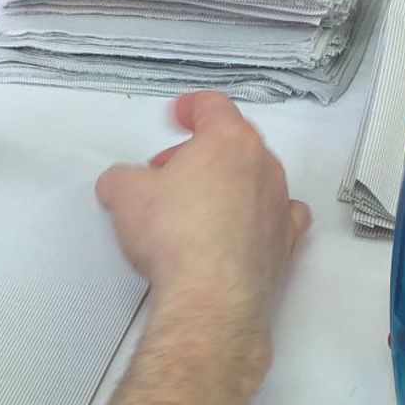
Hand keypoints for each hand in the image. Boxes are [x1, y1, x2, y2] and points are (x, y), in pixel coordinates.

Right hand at [96, 92, 310, 336]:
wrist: (210, 298)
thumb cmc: (181, 241)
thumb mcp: (126, 196)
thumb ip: (122, 179)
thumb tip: (119, 184)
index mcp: (229, 142)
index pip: (213, 107)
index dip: (192, 108)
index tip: (182, 114)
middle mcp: (263, 169)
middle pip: (235, 144)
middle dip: (202, 154)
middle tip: (173, 170)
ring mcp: (278, 206)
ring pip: (258, 180)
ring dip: (229, 185)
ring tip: (198, 206)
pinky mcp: (285, 244)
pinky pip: (280, 218)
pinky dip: (260, 218)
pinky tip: (241, 228)